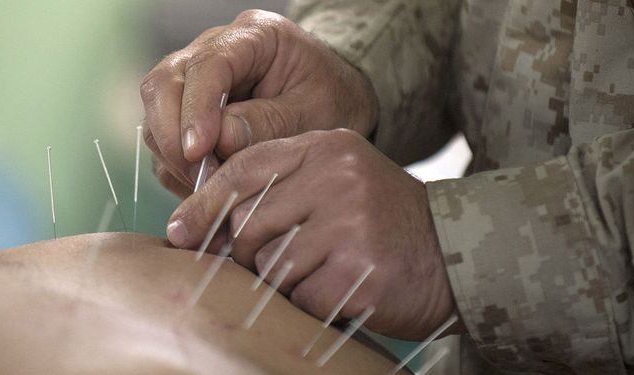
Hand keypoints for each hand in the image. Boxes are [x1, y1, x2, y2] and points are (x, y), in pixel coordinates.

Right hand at [141, 10, 377, 195]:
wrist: (336, 103)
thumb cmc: (333, 101)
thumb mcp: (316, 114)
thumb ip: (270, 124)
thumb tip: (218, 140)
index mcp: (254, 36)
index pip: (207, 65)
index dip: (195, 109)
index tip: (198, 151)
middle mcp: (214, 50)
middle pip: (164, 85)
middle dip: (174, 137)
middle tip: (202, 179)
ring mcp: (196, 81)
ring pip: (157, 115)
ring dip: (175, 158)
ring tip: (212, 187)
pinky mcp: (188, 112)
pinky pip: (165, 142)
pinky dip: (178, 169)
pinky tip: (209, 186)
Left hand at [166, 129, 458, 339]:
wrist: (453, 252)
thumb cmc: (381, 221)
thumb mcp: (335, 182)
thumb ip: (280, 189)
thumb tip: (205, 224)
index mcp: (327, 147)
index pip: (243, 169)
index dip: (204, 204)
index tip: (180, 231)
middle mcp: (337, 177)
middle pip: (248, 222)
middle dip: (249, 251)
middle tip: (278, 260)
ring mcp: (349, 223)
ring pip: (270, 264)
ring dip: (285, 279)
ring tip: (321, 271)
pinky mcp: (357, 270)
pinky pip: (299, 295)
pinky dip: (310, 301)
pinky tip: (339, 288)